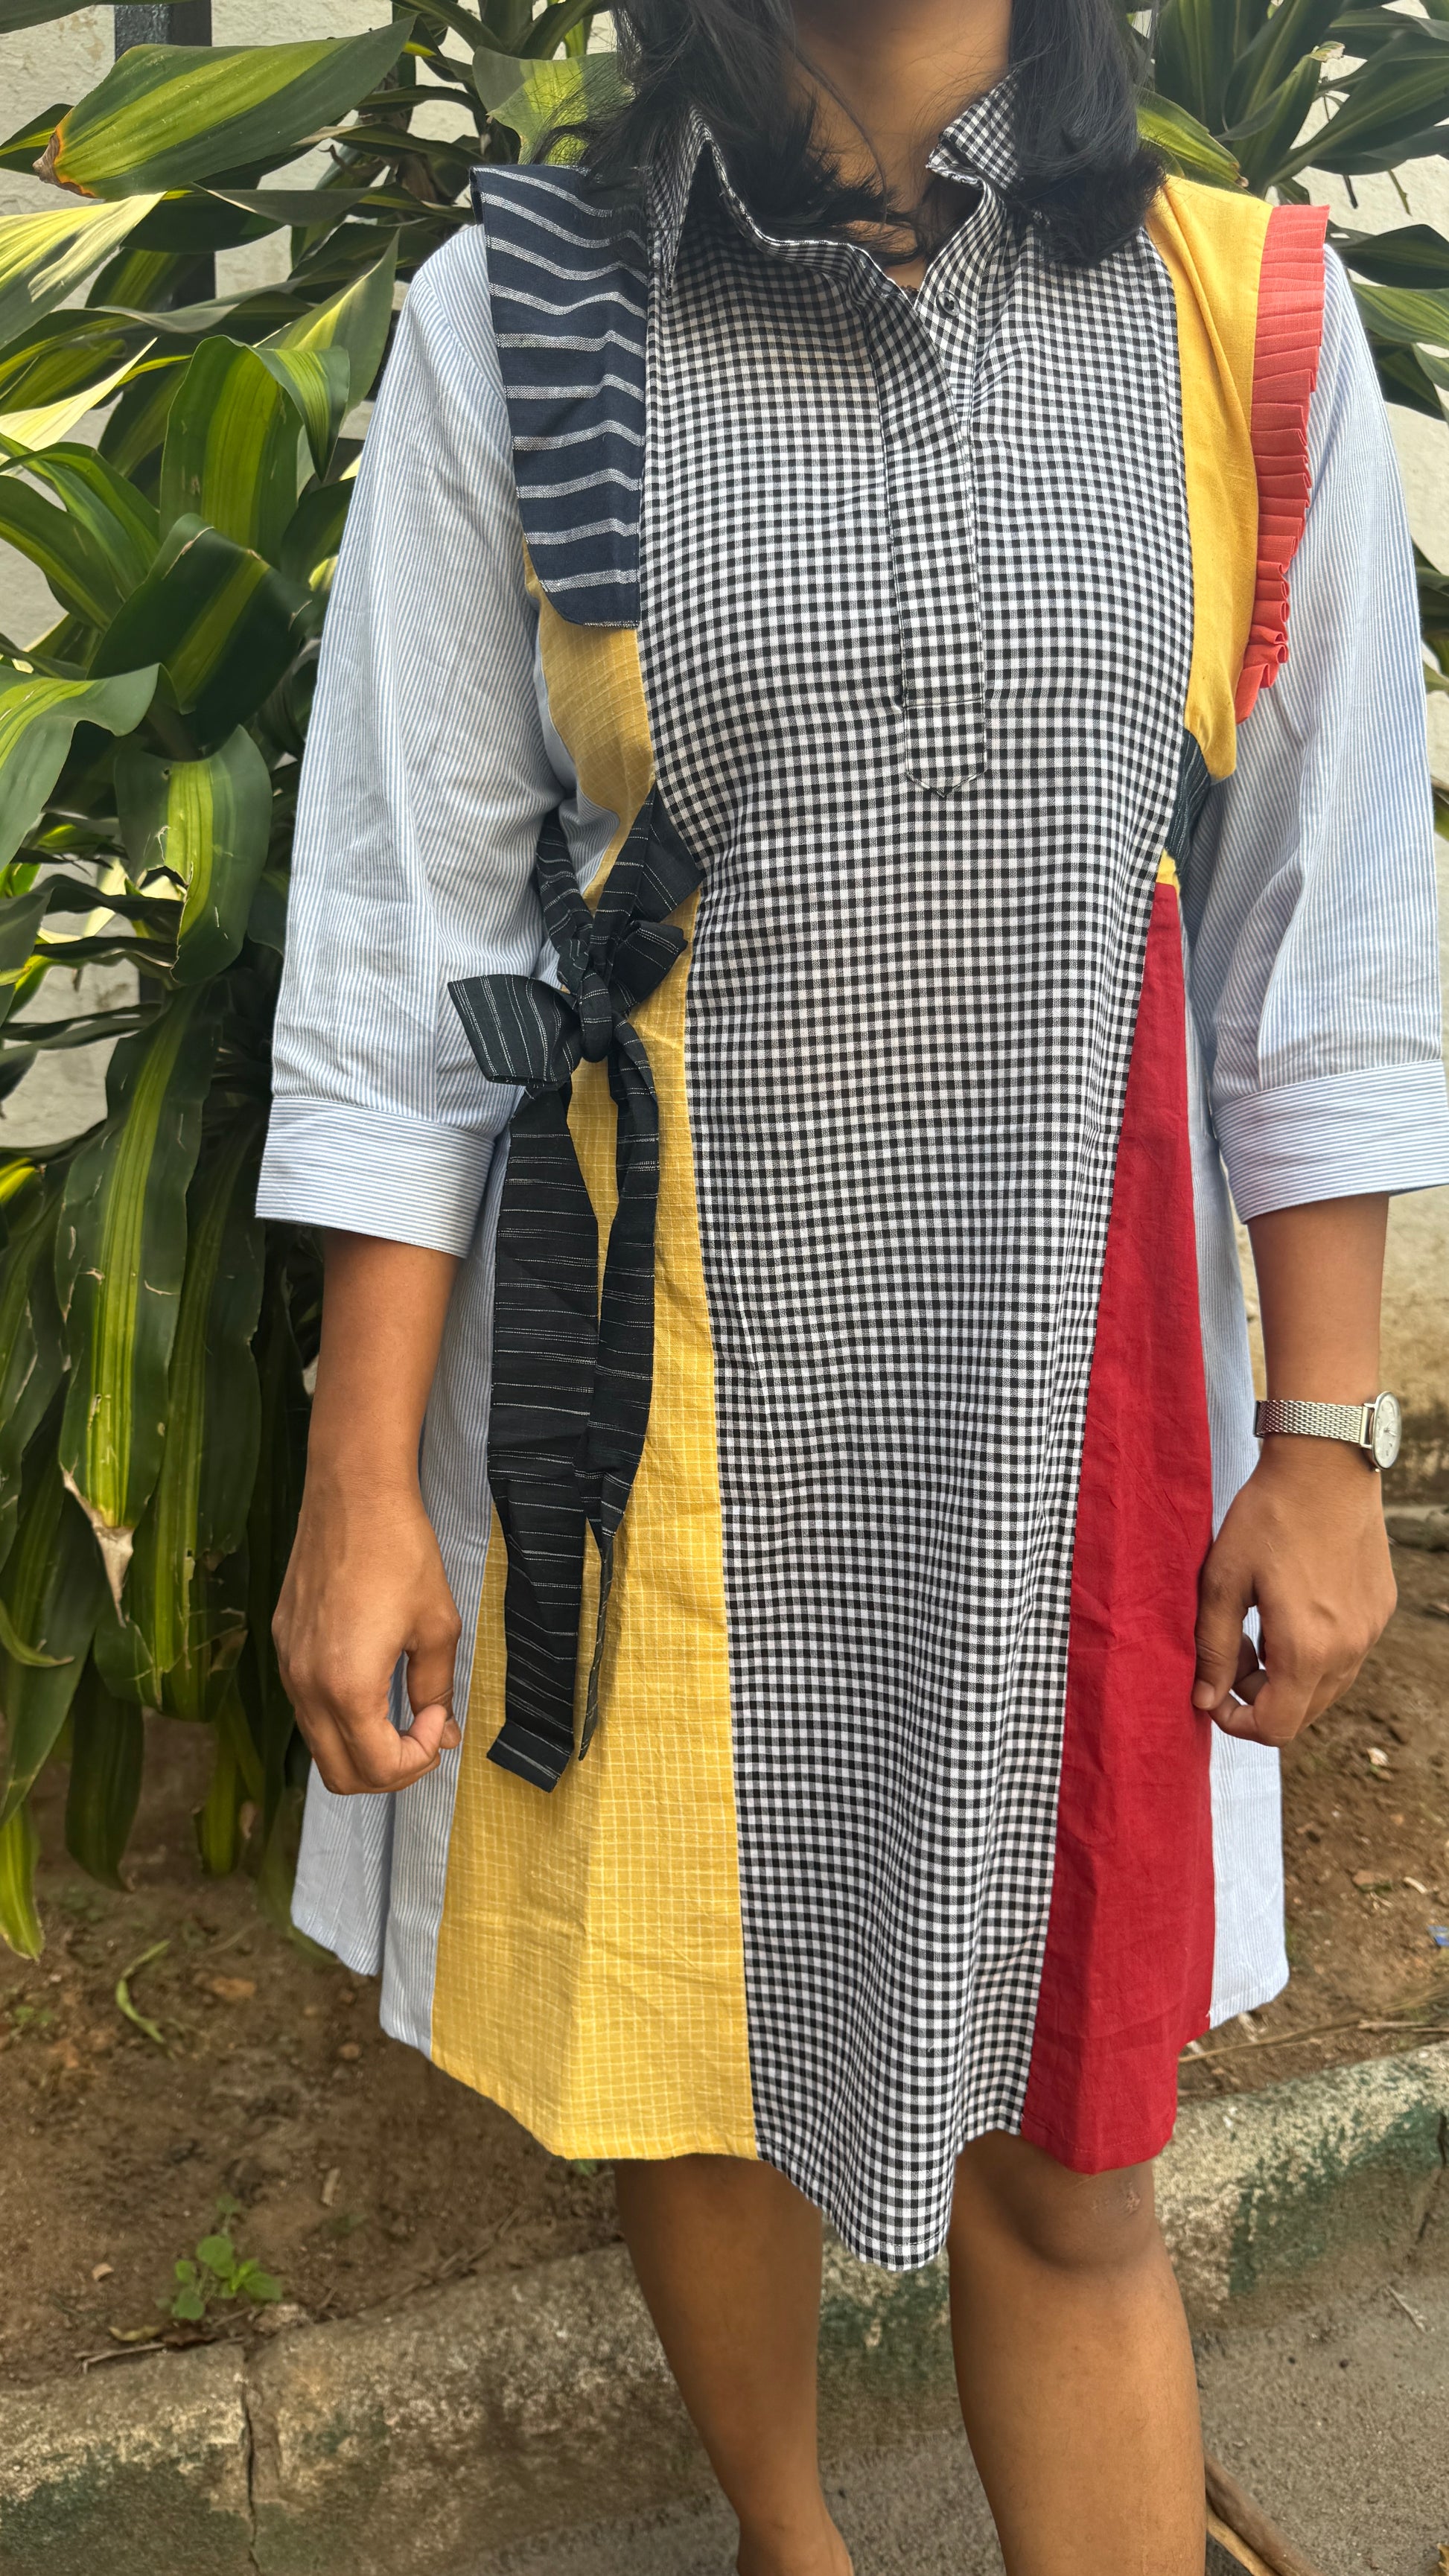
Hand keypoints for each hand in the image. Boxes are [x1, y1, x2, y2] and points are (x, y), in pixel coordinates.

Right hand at [274, 1466, 463, 1794]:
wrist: (351, 1494)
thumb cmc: (401, 1554)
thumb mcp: (436, 1626)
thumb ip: (436, 1689)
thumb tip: (442, 1733)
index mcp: (346, 1688)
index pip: (377, 1769)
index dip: (417, 1761)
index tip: (440, 1721)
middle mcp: (305, 1687)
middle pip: (339, 1774)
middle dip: (388, 1770)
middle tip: (424, 1735)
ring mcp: (287, 1667)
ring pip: (319, 1744)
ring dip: (363, 1746)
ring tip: (403, 1714)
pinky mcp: (281, 1644)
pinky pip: (306, 1706)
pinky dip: (340, 1717)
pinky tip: (373, 1683)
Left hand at [1192, 1439, 1395, 1745]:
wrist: (1325, 1465)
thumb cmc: (1266, 1518)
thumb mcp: (1223, 1582)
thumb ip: (1214, 1648)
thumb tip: (1204, 1701)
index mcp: (1307, 1650)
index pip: (1276, 1727)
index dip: (1238, 1723)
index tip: (1214, 1696)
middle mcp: (1348, 1649)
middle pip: (1303, 1712)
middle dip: (1260, 1697)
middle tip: (1232, 1652)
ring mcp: (1370, 1630)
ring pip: (1326, 1685)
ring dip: (1288, 1676)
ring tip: (1259, 1628)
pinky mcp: (1380, 1608)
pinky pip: (1347, 1653)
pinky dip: (1315, 1651)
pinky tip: (1291, 1608)